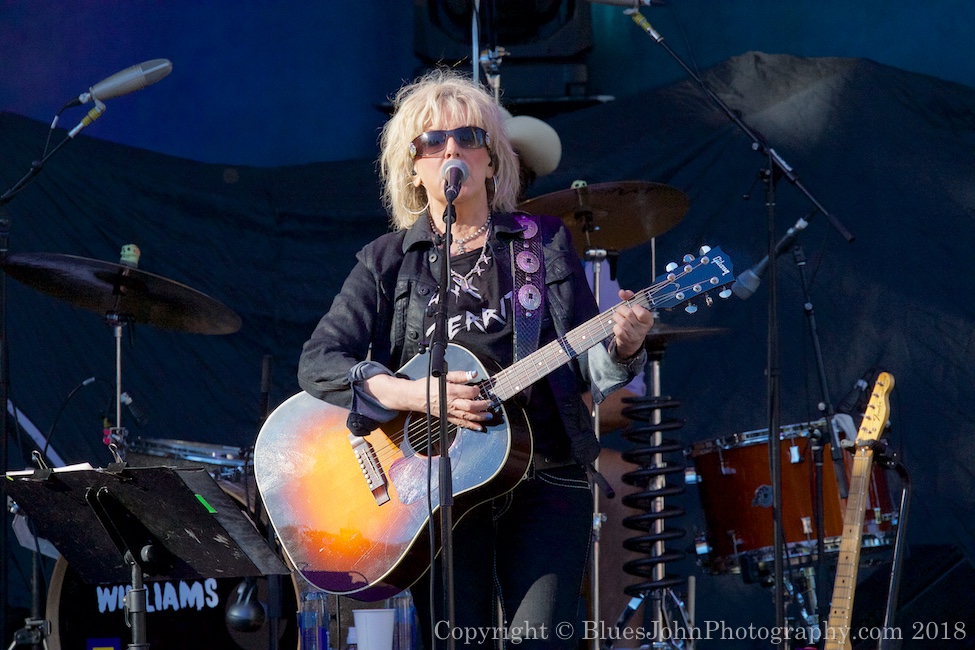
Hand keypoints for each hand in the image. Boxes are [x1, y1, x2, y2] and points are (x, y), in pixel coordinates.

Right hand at [363, 369, 492, 430]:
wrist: (415, 396)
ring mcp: (450, 412)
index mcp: (451, 391)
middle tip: (490, 403)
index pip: (470, 392)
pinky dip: (471, 426)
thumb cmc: (429, 385)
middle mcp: (451, 403)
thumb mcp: (443, 375)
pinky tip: (479, 427)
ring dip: (480, 417)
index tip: (479, 388)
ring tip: (489, 416)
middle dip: (482, 406)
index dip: (477, 390)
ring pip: (468, 416)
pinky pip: (461, 423)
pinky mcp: (447, 418)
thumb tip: (474, 374)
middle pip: (470, 406)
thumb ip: (460, 375)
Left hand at [613, 289, 653, 358]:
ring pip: (622, 322)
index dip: (635, 307)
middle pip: (629, 314)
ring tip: (617, 317)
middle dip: (621, 309)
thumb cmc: (634, 322)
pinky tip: (617, 326)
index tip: (633, 307)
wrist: (632, 342)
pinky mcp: (626, 340)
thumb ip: (630, 298)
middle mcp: (642, 328)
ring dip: (616, 317)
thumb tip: (622, 292)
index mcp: (648, 320)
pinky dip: (615, 326)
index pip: (642, 312)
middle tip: (620, 310)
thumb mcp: (635, 310)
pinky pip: (618, 330)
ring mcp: (634, 335)